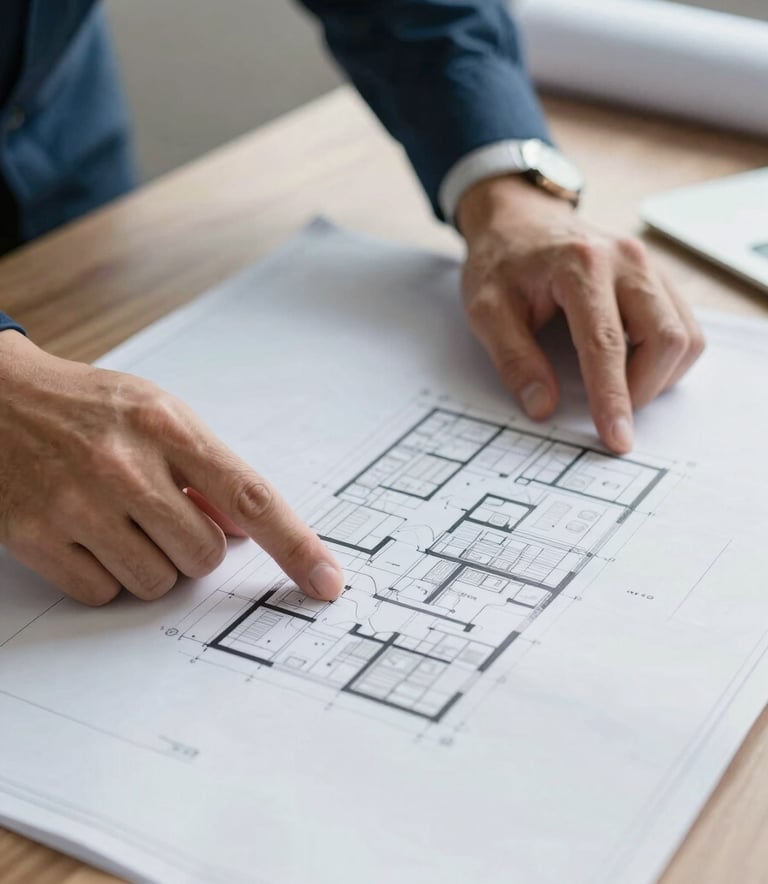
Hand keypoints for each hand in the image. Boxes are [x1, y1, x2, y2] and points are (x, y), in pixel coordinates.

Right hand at [0, 332, 343, 605]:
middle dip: (194, 547)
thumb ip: (206, 469)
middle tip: (161, 512)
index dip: (296, 545)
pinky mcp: (34, 537)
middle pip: (205, 557)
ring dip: (150, 563)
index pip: (249, 496)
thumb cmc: (86, 406)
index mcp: (166, 427)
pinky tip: (87, 534)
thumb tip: (246, 530)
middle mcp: (124, 465)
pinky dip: (105, 575)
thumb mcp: (156, 413)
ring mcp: (76, 504)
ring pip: (157, 583)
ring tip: (120, 519)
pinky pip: (103, 593)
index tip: (327, 581)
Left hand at [457, 176, 704, 452]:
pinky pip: (685, 326)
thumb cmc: (501, 263)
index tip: (616, 439)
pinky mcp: (659, 276)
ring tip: (617, 387)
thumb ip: (513, 359)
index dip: (613, 397)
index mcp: (580, 265)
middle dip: (641, 390)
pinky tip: (632, 365)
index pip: (606, 344)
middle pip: (665, 339)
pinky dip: (666, 359)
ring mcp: (650, 265)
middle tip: (606, 412)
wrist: (519, 218)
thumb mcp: (486, 310)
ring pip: (684, 336)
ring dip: (658, 377)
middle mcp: (627, 260)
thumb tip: (542, 407)